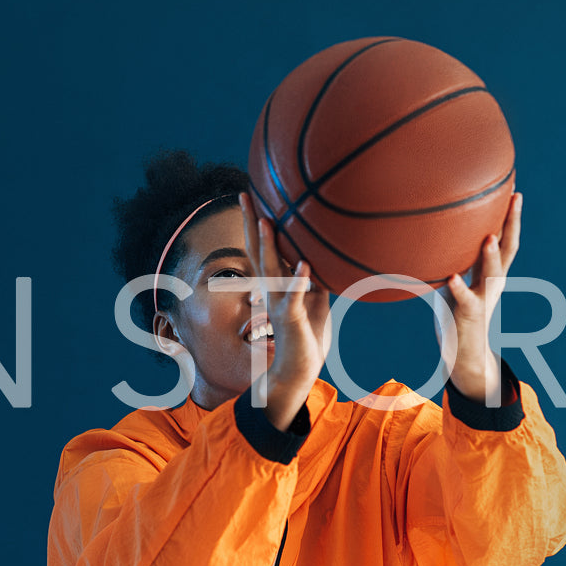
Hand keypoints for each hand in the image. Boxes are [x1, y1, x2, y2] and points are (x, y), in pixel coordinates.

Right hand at [239, 191, 330, 430]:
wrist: (299, 371)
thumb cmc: (306, 336)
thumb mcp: (316, 301)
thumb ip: (316, 279)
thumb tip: (322, 258)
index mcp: (276, 283)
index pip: (263, 247)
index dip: (256, 222)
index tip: (251, 196)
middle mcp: (272, 289)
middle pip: (258, 250)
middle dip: (251, 223)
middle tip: (243, 194)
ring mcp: (280, 303)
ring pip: (271, 270)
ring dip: (268, 246)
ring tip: (266, 221)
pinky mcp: (291, 320)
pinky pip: (294, 299)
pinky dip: (299, 284)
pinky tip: (305, 267)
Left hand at [441, 191, 522, 403]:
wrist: (466, 357)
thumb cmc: (458, 316)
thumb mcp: (456, 285)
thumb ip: (451, 264)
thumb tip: (430, 239)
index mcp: (490, 274)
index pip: (504, 239)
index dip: (509, 216)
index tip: (514, 190)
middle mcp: (491, 284)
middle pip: (507, 250)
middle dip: (511, 224)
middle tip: (515, 198)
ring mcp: (482, 299)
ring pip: (491, 275)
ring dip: (490, 257)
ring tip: (488, 238)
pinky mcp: (468, 317)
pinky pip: (464, 301)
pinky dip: (458, 289)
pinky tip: (451, 278)